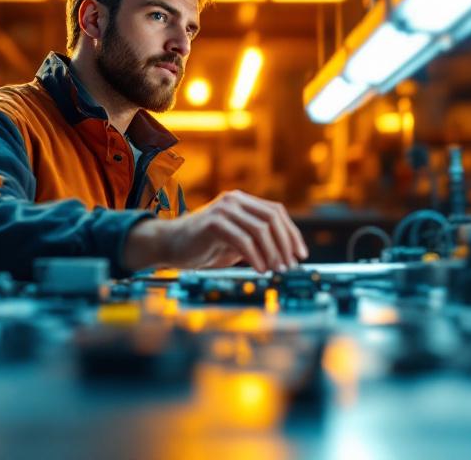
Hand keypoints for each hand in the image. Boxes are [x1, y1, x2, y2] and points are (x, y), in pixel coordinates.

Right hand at [122, 190, 307, 272]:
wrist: (170, 246)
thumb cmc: (204, 246)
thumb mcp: (236, 242)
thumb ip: (257, 241)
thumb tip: (287, 256)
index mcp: (242, 201)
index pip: (276, 212)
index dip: (292, 233)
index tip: (300, 254)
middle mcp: (234, 200)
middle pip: (272, 218)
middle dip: (285, 244)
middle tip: (290, 265)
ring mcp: (223, 209)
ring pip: (260, 229)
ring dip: (273, 252)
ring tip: (276, 269)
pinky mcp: (213, 223)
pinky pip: (242, 239)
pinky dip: (256, 256)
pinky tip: (260, 269)